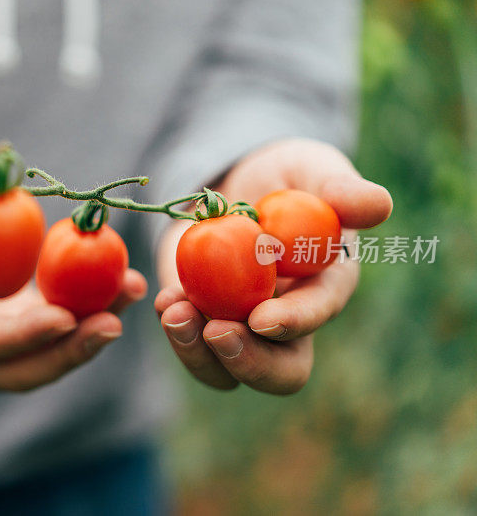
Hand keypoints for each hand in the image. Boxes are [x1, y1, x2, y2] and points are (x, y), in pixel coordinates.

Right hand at [0, 182, 146, 391]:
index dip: (19, 337)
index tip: (65, 317)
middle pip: (16, 368)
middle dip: (69, 349)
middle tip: (114, 322)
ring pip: (42, 353)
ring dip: (89, 328)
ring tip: (131, 291)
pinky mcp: (8, 330)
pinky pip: (50, 328)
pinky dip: (86, 308)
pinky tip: (120, 284)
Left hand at [155, 138, 392, 394]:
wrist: (232, 183)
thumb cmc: (284, 175)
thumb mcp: (311, 168)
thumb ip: (339, 187)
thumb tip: (377, 205)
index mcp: (325, 285)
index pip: (319, 314)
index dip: (295, 321)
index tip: (261, 318)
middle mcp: (289, 320)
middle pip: (282, 371)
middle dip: (249, 362)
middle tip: (215, 333)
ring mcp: (243, 328)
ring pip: (228, 370)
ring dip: (197, 350)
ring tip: (173, 310)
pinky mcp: (203, 322)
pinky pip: (191, 347)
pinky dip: (176, 330)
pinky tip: (164, 301)